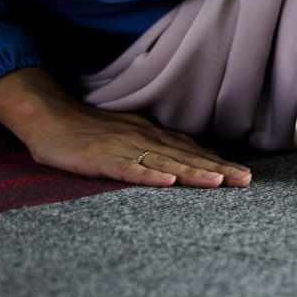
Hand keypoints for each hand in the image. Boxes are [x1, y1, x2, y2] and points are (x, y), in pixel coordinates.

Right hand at [0, 67, 251, 187]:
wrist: (50, 114)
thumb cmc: (92, 129)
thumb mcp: (132, 134)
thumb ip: (159, 146)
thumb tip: (190, 159)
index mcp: (154, 135)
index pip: (193, 151)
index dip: (220, 163)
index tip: (246, 175)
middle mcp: (146, 139)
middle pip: (187, 157)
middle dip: (218, 170)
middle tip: (245, 180)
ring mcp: (124, 147)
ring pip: (165, 162)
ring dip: (193, 173)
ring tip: (219, 182)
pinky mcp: (101, 158)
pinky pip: (128, 168)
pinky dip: (148, 175)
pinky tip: (166, 182)